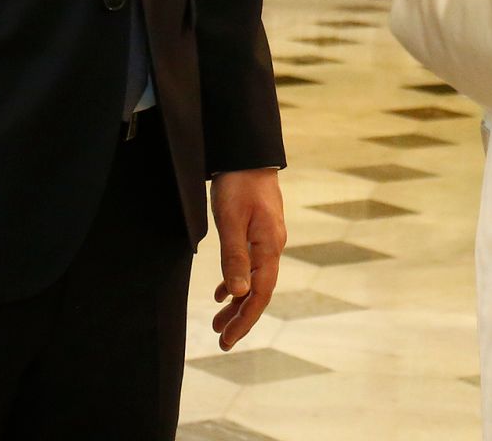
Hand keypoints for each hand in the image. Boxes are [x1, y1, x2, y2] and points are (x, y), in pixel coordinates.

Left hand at [210, 168, 285, 348]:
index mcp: (269, 246)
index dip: (244, 319)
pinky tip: (223, 290)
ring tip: (218, 320)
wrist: (247, 151)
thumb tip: (239, 295)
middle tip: (221, 338)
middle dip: (240, 317)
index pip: (260, 294)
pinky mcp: (258, 228)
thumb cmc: (238, 183)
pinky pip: (250, 263)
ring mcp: (266, 237)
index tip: (227, 340)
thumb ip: (235, 257)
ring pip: (253, 278)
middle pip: (258, 290)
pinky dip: (236, 280)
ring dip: (237, 301)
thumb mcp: (231, 221)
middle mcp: (272, 245)